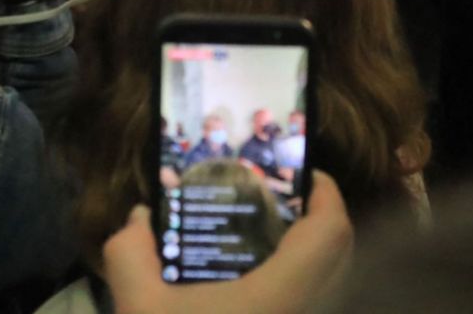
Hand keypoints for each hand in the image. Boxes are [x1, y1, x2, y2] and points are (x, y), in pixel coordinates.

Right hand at [103, 171, 352, 313]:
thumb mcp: (140, 310)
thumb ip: (130, 254)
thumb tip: (138, 218)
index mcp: (285, 295)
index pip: (333, 231)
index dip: (326, 194)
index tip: (300, 174)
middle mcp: (316, 313)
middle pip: (342, 257)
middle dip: (320, 223)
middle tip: (279, 206)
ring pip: (339, 289)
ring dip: (317, 262)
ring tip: (270, 248)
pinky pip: (323, 309)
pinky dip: (308, 294)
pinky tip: (261, 296)